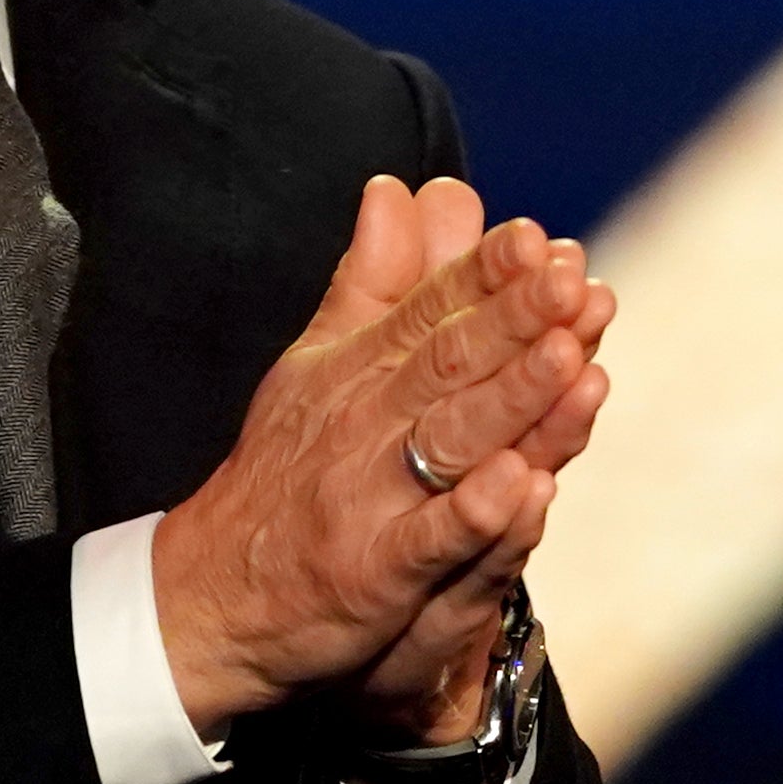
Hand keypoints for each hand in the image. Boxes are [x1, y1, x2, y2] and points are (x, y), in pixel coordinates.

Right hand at [149, 177, 611, 740]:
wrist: (213, 595)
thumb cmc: (282, 474)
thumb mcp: (317, 362)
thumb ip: (373, 281)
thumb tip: (397, 187)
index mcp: (358, 368)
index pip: (430, 307)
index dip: (485, 272)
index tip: (536, 238)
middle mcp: (365, 423)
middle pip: (449, 362)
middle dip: (514, 320)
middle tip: (569, 284)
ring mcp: (369, 498)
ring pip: (451, 439)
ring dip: (512, 398)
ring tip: (567, 358)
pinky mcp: (373, 572)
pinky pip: (430, 540)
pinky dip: (475, 515)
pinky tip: (522, 486)